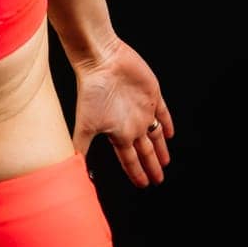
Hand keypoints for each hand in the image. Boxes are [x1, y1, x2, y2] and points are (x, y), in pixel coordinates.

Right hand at [70, 35, 173, 186]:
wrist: (101, 61)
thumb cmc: (91, 92)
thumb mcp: (86, 126)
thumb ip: (81, 149)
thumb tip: (76, 173)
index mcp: (118, 133)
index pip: (129, 159)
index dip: (136, 173)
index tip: (143, 185)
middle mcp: (131, 124)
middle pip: (144, 151)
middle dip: (151, 166)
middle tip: (158, 180)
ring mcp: (142, 110)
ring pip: (155, 135)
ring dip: (160, 149)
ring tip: (164, 163)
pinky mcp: (152, 95)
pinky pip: (163, 113)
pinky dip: (167, 123)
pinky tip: (170, 133)